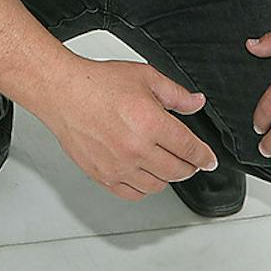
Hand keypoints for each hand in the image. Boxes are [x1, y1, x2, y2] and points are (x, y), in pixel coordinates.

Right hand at [37, 58, 218, 200]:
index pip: (189, 149)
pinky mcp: (103, 176)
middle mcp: (136, 149)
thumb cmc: (97, 83)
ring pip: (157, 185)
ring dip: (167, 177)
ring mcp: (119, 166)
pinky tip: (145, 175)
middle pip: (177, 171)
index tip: (208, 160)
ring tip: (165, 164)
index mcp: (151, 123)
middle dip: (189, 166)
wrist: (62, 92)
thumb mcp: (145, 77)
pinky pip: (133, 193)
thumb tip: (196, 103)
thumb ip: (175, 94)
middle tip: (190, 161)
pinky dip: (144, 187)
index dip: (204, 157)